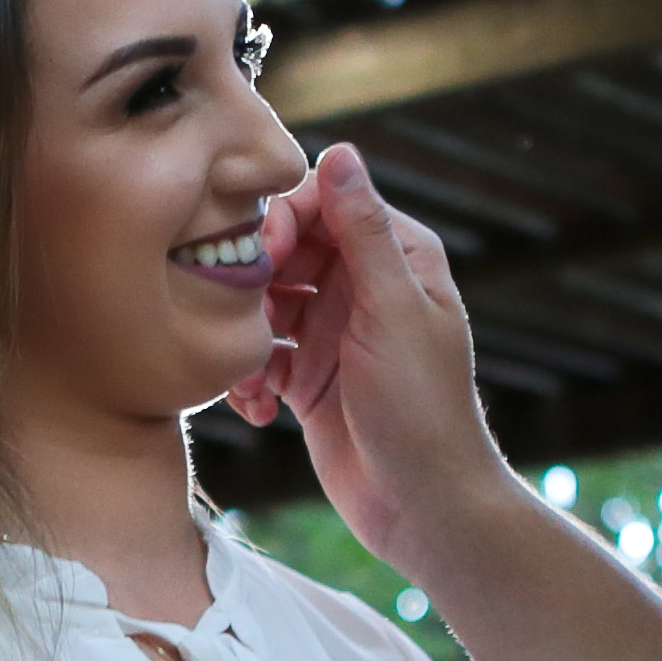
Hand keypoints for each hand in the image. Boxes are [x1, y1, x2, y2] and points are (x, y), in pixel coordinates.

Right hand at [238, 143, 503, 557]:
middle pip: (284, 250)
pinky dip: (249, 379)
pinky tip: (258, 409)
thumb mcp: (391, 311)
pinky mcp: (309, 378)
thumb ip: (363, 232)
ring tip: (248, 374)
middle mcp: (364, 286)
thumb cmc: (422, 410)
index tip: (262, 256)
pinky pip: (259, 358)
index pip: (324, 201)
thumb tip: (340, 152)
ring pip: (263, 305)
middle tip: (237, 319)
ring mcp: (333, 332)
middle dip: (251, 281)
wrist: (423, 508)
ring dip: (244, 336)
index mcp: (397, 256)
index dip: (283, 219)